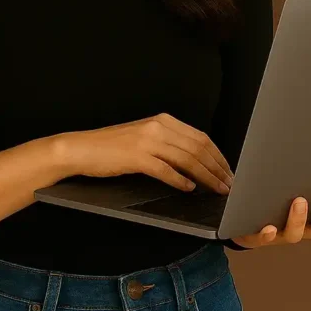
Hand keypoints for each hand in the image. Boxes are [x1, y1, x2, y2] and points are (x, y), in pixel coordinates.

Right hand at [64, 112, 233, 196]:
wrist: (81, 149)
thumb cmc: (111, 148)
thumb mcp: (144, 138)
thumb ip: (168, 145)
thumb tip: (194, 163)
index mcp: (163, 121)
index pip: (201, 137)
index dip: (218, 156)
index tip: (228, 171)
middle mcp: (158, 127)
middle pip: (198, 148)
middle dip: (217, 168)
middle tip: (229, 184)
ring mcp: (147, 141)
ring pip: (187, 159)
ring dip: (206, 176)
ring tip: (216, 189)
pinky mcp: (136, 157)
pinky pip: (165, 170)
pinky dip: (180, 180)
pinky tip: (189, 189)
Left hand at [230, 181, 310, 248]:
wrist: (238, 220)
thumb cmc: (269, 204)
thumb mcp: (286, 194)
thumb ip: (303, 185)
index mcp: (308, 221)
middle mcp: (298, 230)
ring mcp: (279, 235)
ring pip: (294, 234)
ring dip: (299, 218)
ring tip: (299, 201)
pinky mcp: (257, 237)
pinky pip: (264, 239)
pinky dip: (268, 234)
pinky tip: (270, 227)